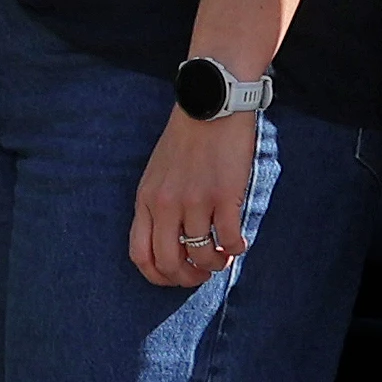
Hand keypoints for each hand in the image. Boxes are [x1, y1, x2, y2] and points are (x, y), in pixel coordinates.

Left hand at [128, 105, 261, 293]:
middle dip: (188, 278)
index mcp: (146, 200)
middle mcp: (166, 204)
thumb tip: (171, 243)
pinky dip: (237, 249)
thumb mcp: (157, 173)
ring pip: (201, 256)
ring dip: (215, 265)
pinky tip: (240, 243)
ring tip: (224, 257)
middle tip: (203, 273)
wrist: (210, 104)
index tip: (177, 276)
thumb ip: (158, 206)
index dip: (159, 276)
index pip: (140, 255)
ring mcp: (194, 201)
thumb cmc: (186, 138)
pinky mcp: (223, 195)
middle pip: (168, 263)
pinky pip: (230, 239)